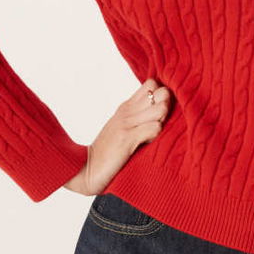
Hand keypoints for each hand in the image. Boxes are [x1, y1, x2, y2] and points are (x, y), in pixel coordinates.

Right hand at [64, 78, 172, 195]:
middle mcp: (127, 111)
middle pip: (160, 92)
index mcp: (126, 106)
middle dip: (167, 106)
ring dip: (163, 121)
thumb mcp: (123, 127)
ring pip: (161, 108)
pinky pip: (154, 128)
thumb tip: (162, 108)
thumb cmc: (108, 151)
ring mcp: (126, 123)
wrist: (86, 170)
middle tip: (160, 123)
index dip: (161, 95)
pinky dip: (156, 136)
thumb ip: (138, 116)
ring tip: (154, 134)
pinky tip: (148, 143)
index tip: (159, 112)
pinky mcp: (127, 139)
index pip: (151, 84)